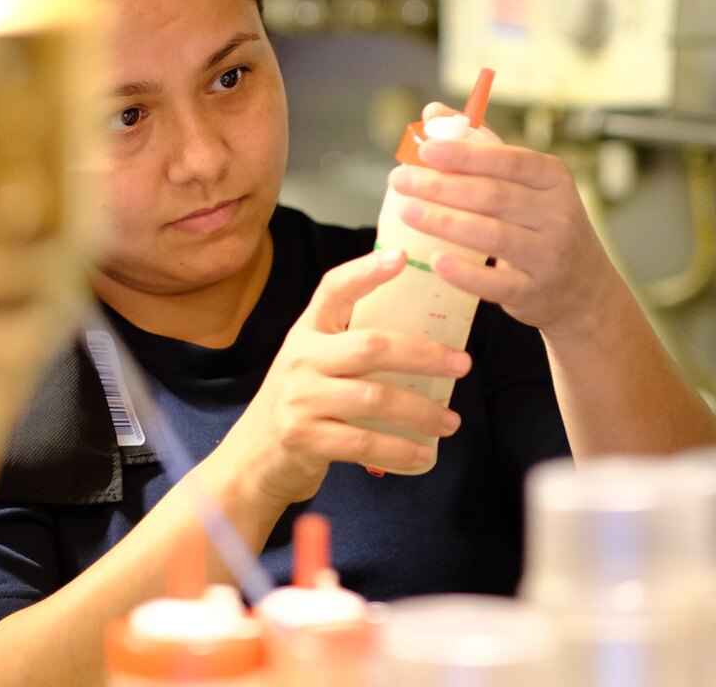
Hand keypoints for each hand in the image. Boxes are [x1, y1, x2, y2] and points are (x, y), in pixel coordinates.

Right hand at [220, 248, 470, 506]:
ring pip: (375, 398)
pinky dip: (400, 450)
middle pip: (371, 347)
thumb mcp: (315, 362)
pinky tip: (423, 454)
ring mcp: (300, 399)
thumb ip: (352, 345)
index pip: (334, 289)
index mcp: (307, 331)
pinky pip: (364, 444)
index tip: (402, 257)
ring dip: (421, 411)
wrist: (253, 457)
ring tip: (451, 421)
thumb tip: (429, 338)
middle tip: (462, 364)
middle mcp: (301, 358)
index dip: (366, 271)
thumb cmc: (301, 402)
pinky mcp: (304, 438)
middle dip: (423, 355)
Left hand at [389, 102, 623, 337]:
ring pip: (492, 236)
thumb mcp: (528, 185)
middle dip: (442, 186)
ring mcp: (548, 256)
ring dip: (445, 222)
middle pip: (493, 196)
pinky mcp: (534, 292)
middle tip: (400, 180)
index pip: (507, 160)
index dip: (464, 154)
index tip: (424, 149)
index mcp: (552, 179)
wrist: (583, 289)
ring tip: (406, 212)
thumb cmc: (543, 226)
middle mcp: (557, 214)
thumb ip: (482, 149)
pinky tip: (435, 261)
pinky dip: (464, 273)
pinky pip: (495, 282)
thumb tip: (432, 114)